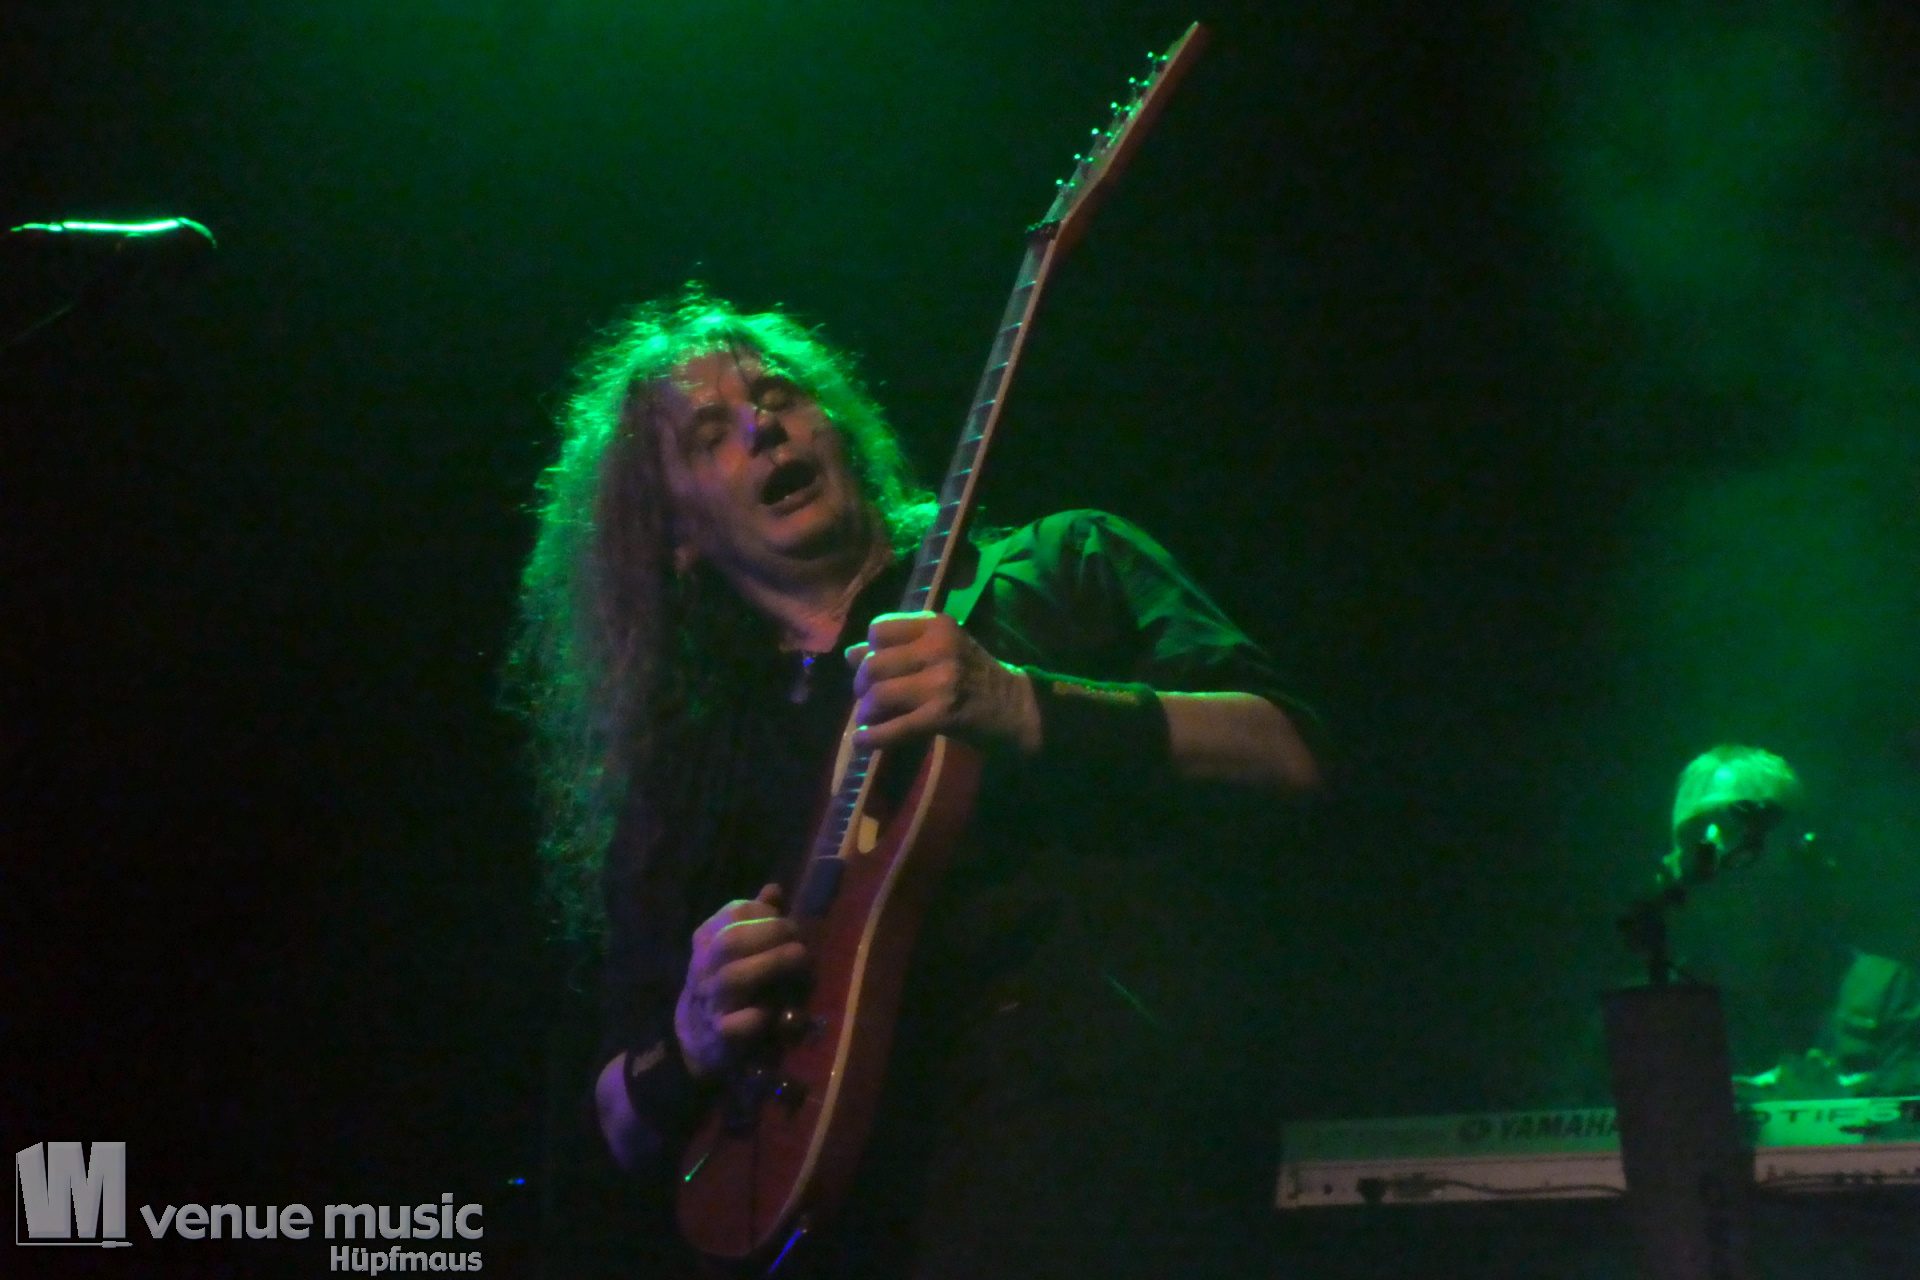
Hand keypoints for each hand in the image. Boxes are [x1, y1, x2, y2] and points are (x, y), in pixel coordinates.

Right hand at [673, 884, 807, 1079]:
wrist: (699, 1038)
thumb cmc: (729, 985)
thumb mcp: (739, 950)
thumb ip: (756, 921)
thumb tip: (774, 889)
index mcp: (707, 941)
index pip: (733, 914)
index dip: (764, 912)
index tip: (788, 919)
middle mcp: (704, 969)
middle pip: (730, 943)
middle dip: (771, 935)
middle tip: (801, 941)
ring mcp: (710, 1002)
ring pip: (733, 978)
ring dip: (772, 965)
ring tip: (801, 959)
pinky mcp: (719, 1037)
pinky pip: (735, 1025)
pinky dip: (757, 1016)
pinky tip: (777, 1010)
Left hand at [845, 611, 1039, 752]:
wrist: (1017, 707)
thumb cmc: (976, 674)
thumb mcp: (942, 649)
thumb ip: (899, 648)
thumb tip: (851, 653)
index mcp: (938, 625)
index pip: (880, 629)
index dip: (869, 650)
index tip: (873, 666)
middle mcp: (938, 648)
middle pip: (873, 664)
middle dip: (862, 685)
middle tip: (867, 699)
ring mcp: (941, 682)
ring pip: (879, 694)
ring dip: (866, 711)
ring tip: (868, 719)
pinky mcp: (942, 715)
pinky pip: (895, 727)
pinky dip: (872, 737)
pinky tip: (863, 741)